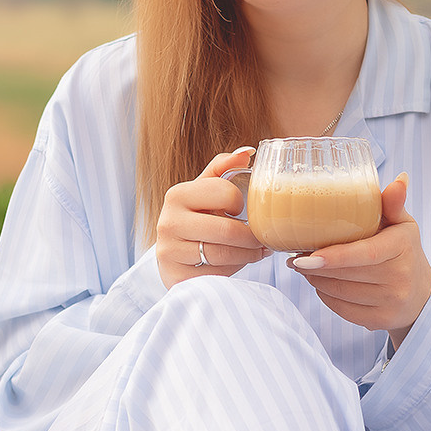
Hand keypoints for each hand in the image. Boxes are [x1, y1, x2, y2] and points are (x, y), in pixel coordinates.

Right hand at [156, 146, 267, 288]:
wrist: (171, 255)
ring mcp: (169, 253)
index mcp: (177, 195)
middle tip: (262, 238)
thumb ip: (224, 168)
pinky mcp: (176, 277)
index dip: (241, 203)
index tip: (241, 209)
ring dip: (248, 254)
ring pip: (224, 255)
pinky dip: (233, 270)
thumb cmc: (195, 217)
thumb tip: (248, 152)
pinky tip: (238, 263)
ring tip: (257, 250)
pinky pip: (217, 274)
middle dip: (252, 236)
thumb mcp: (204, 190)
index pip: (225, 193)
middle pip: (227, 230)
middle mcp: (168, 223)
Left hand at [289, 172, 430, 344]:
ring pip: (339, 292)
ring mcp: (391, 302)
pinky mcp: (381, 321)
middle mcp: (400, 278)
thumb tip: (400, 178)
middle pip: (345, 274)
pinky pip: (341, 309)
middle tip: (296, 256)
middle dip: (314, 267)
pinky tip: (321, 284)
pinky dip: (325, 296)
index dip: (333, 257)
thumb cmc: (404, 251)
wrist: (421, 296)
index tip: (307, 256)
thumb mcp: (402, 224)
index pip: (364, 253)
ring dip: (315, 280)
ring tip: (305, 268)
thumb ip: (393, 203)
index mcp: (403, 247)